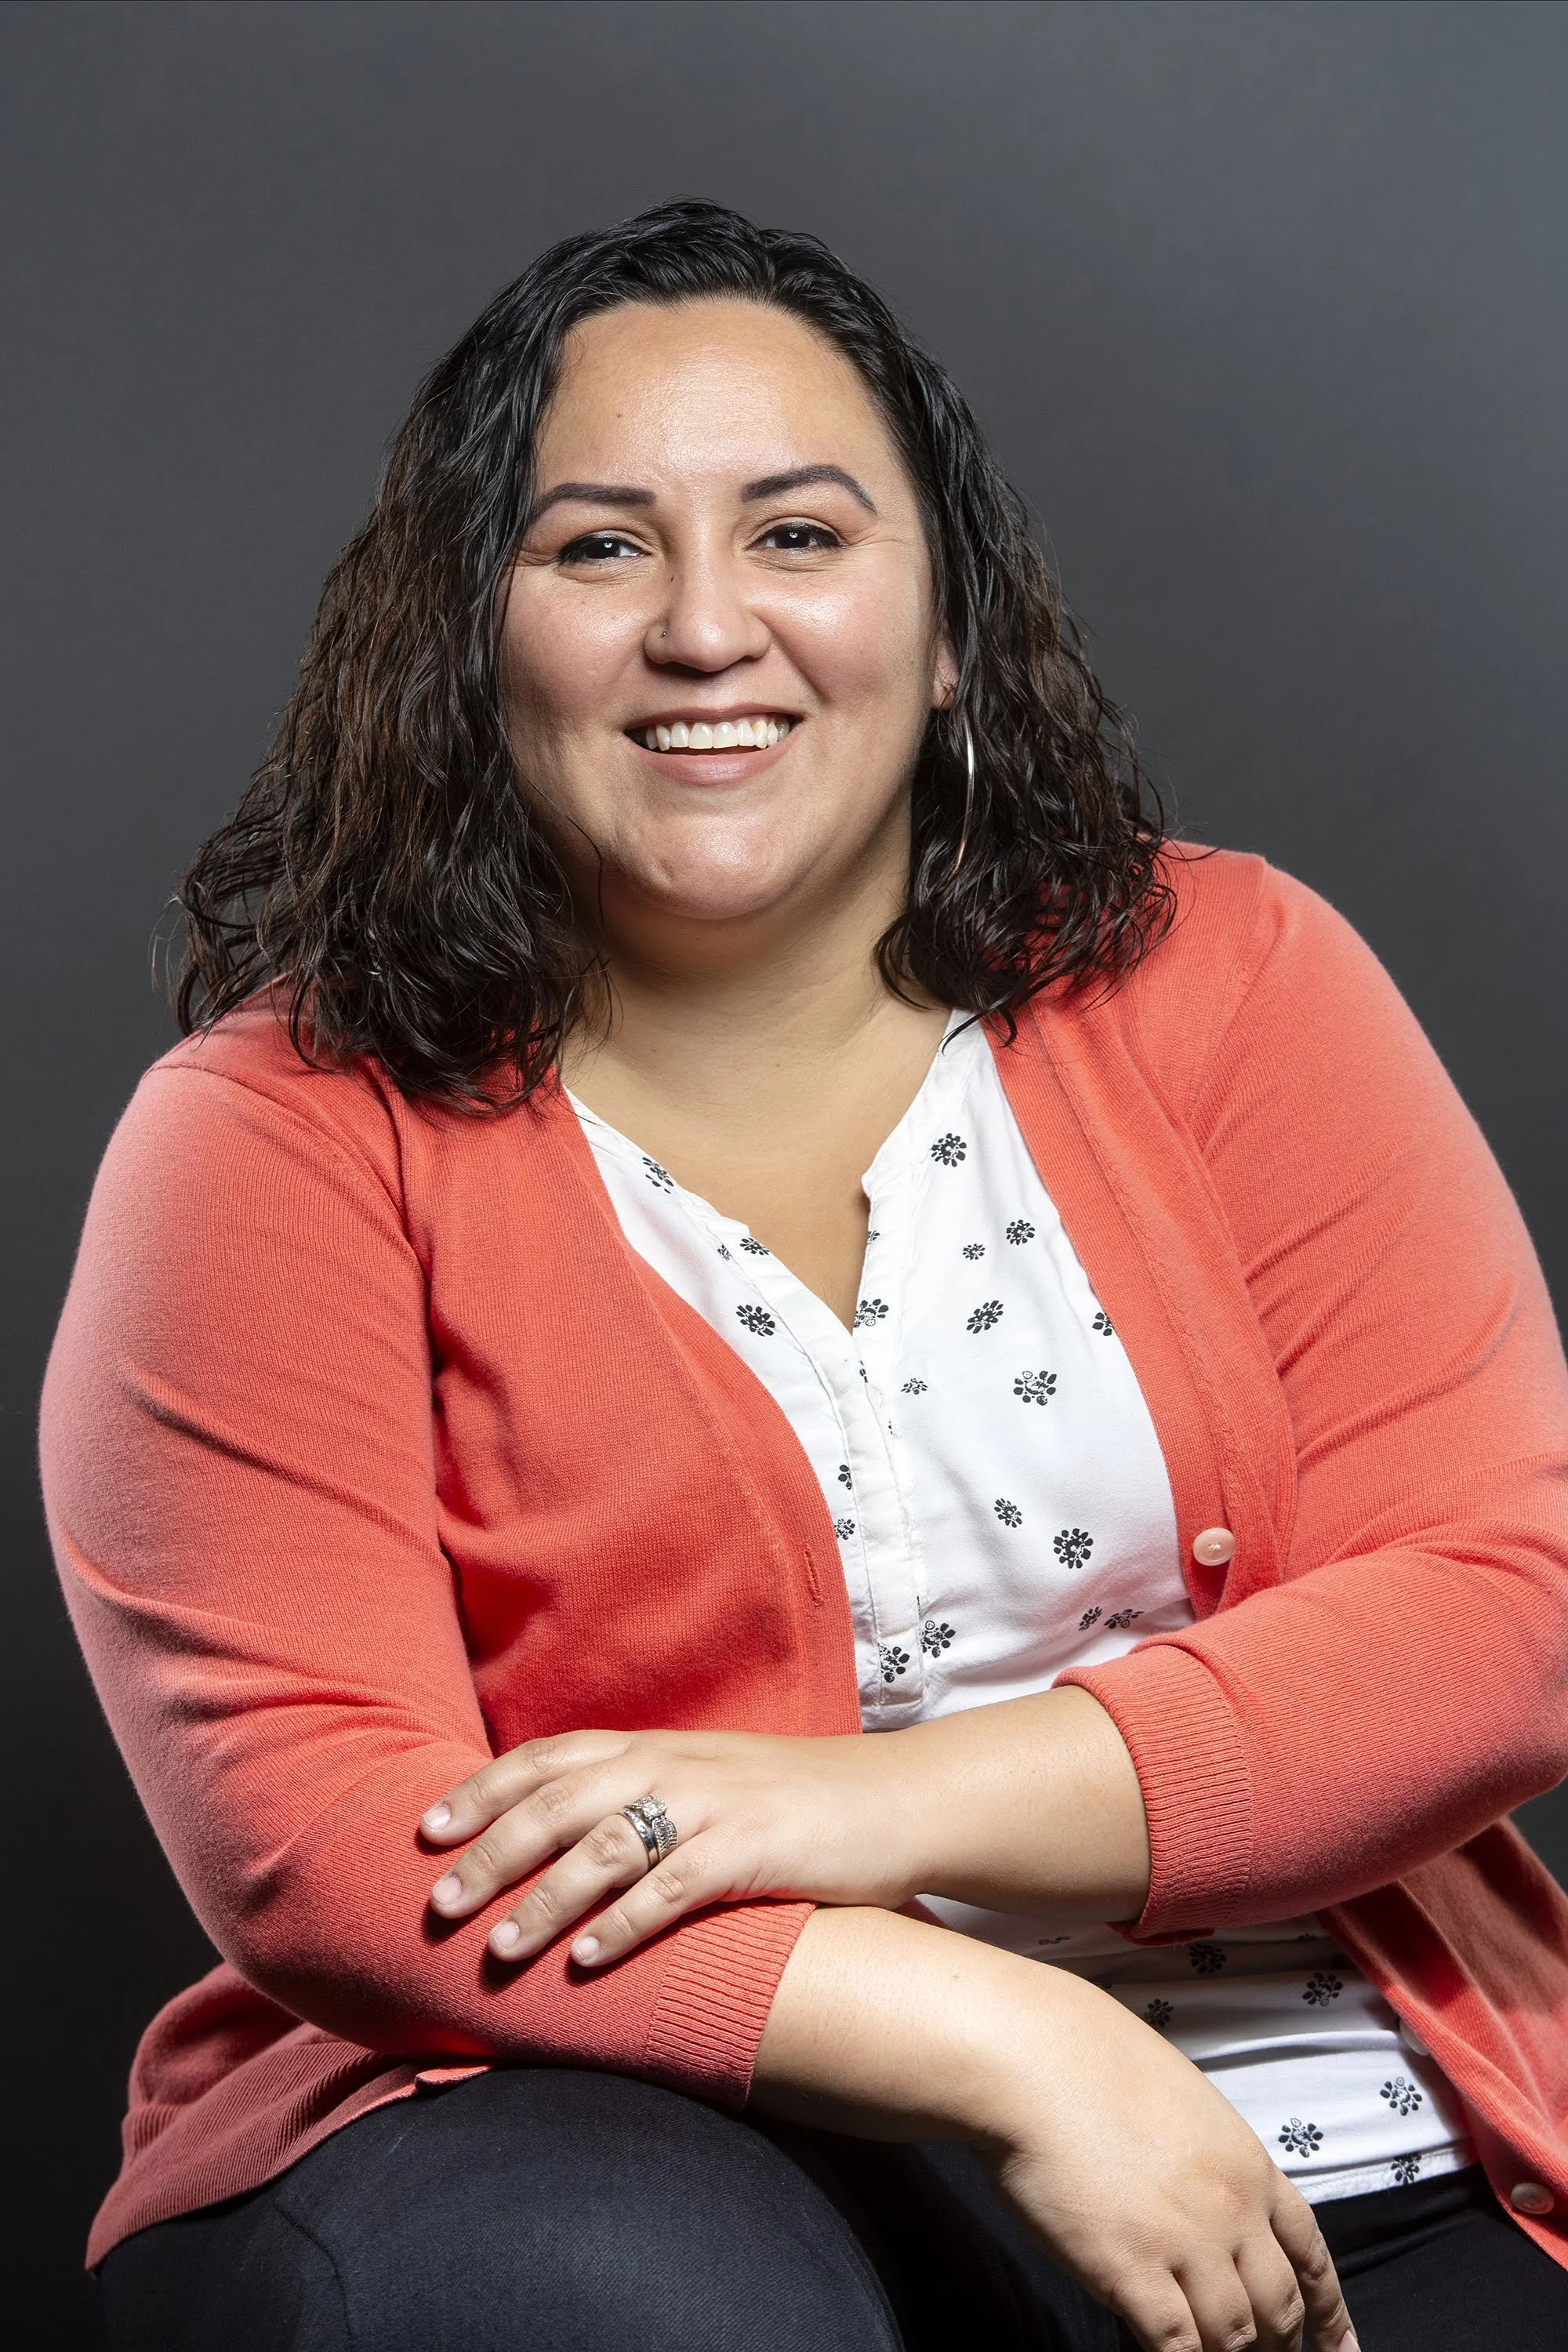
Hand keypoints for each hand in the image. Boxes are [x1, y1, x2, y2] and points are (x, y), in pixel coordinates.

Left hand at [420, 1689, 1152, 1963]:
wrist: (900, 1800)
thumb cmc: (794, 1803)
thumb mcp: (708, 1783)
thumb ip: (641, 1800)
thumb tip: (561, 1841)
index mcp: (658, 1746)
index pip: (549, 1756)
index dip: (483, 1789)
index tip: (424, 1828)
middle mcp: (676, 1764)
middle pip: (561, 1800)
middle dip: (490, 1850)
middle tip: (435, 1901)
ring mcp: (716, 1804)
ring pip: (607, 1845)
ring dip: (545, 1898)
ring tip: (496, 1949)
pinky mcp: (757, 1849)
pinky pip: (677, 1887)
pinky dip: (628, 1924)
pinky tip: (590, 1963)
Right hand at [752, 1910, 1356, 2351]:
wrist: (1031, 2055)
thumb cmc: (1085, 2055)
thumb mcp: (1177, 2095)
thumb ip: (1203, 2154)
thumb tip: (1198, 2196)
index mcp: (1246, 2160)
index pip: (1309, 2251)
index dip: (1328, 2308)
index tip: (1339, 2347)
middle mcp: (1231, 2208)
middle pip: (1278, 2305)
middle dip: (1279, 2344)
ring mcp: (1186, 2243)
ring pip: (1233, 2335)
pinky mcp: (1133, 2270)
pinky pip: (1177, 2345)